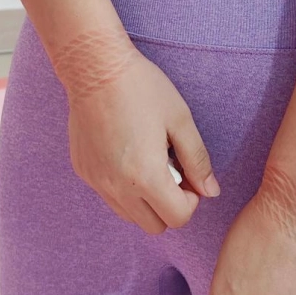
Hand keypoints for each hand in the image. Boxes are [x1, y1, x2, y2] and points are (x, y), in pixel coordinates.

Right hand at [64, 36, 220, 233]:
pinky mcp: (84, 171)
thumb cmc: (142, 88)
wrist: (94, 68)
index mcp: (145, 176)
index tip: (188, 175)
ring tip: (149, 161)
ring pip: (129, 215)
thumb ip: (198, 160)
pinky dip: (124, 187)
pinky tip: (128, 153)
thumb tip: (211, 191)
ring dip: (145, 200)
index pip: (178, 218)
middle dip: (169, 205)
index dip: (191, 201)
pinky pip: (110, 196)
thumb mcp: (180, 120)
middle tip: (171, 171)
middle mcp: (117, 187)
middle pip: (154, 226)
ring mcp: (96, 181)